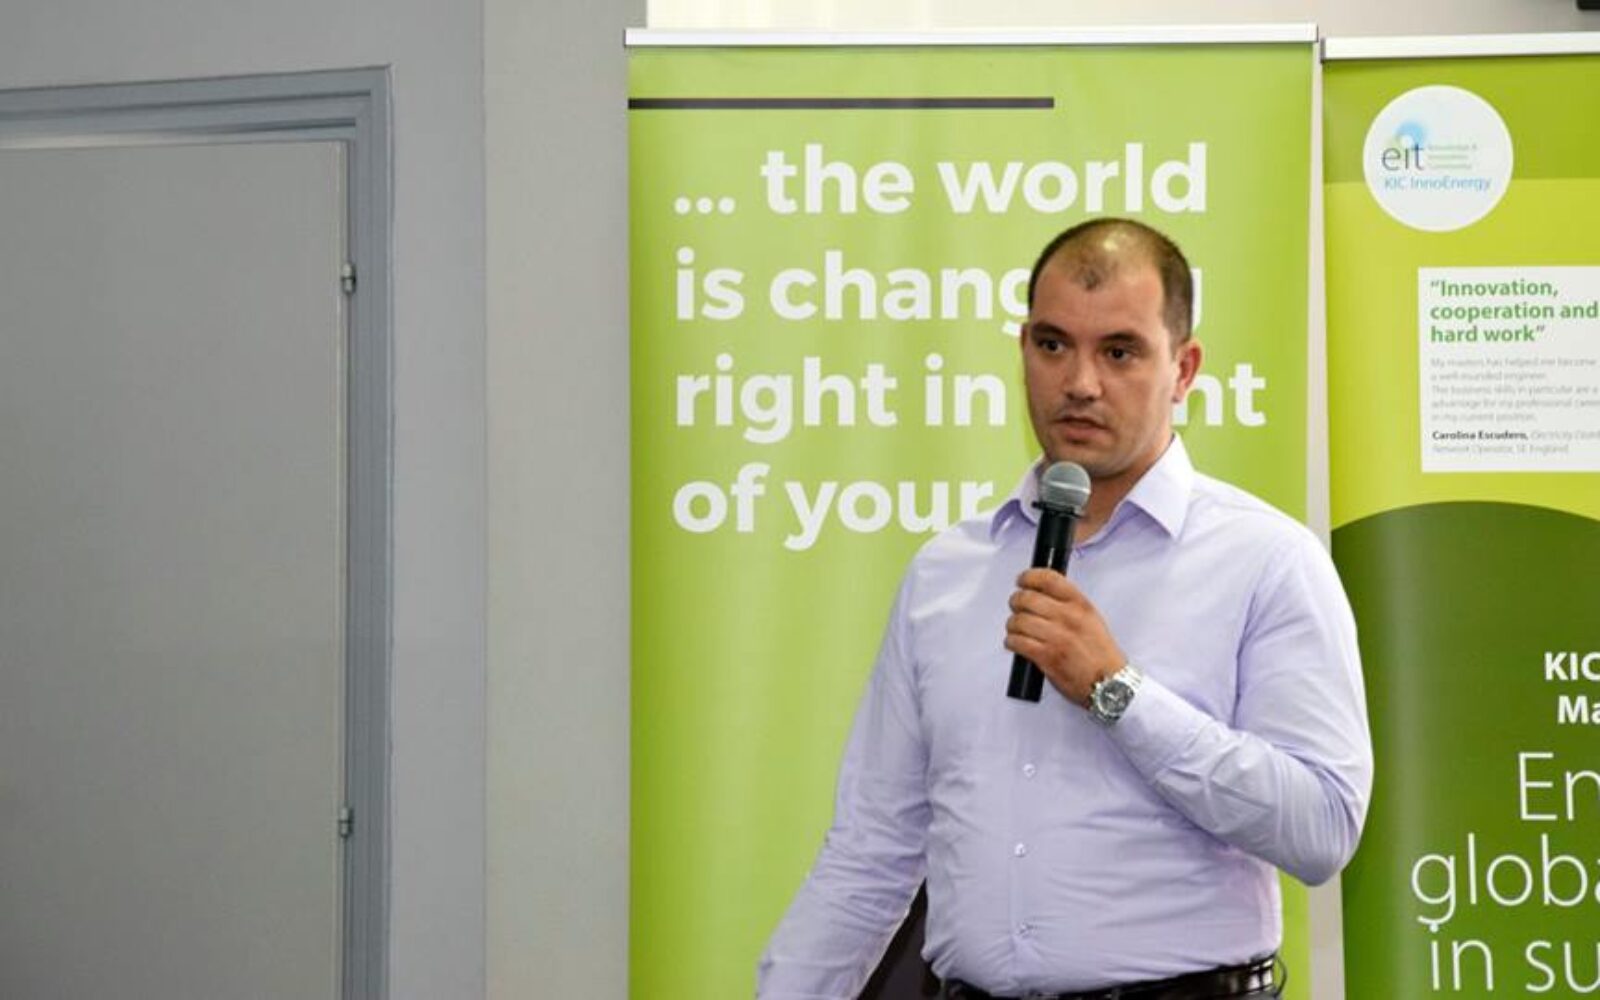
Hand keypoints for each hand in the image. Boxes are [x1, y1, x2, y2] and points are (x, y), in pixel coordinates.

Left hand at [1004, 568, 1126, 706]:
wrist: (1109, 683)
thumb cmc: (1101, 655)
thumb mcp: (1092, 619)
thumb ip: (1068, 604)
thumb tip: (1041, 594)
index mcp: (1080, 605)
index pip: (1049, 579)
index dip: (1029, 576)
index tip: (1022, 580)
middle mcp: (1068, 618)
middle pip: (1027, 598)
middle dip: (1016, 602)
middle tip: (1016, 606)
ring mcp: (1057, 637)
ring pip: (1018, 620)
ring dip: (1013, 625)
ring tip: (1016, 629)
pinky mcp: (1046, 657)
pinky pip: (1017, 642)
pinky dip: (1011, 642)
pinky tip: (1016, 643)